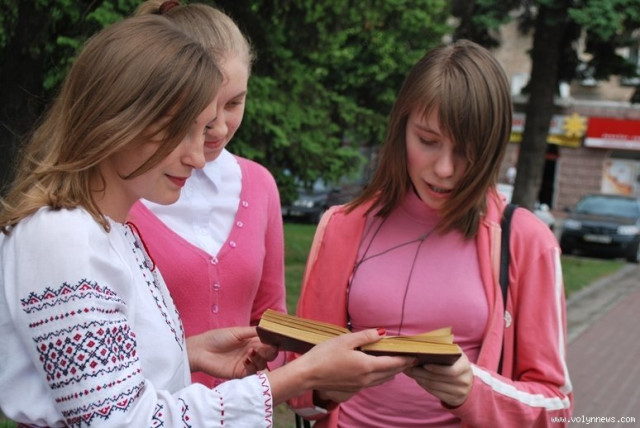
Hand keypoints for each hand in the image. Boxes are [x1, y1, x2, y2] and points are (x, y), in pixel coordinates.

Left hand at [186, 326, 277, 379]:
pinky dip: (253, 367)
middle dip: (270, 352)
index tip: (278, 341)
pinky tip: (246, 360)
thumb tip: (269, 329)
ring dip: (261, 359)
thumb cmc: (217, 338)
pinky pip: (253, 373)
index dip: (274, 343)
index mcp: (252, 342)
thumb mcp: (237, 331)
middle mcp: (252, 353)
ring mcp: (247, 364)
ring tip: (251, 352)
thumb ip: (253, 331)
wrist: (200, 350)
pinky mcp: (240, 374)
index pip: (269, 344)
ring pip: (263, 365)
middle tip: (268, 348)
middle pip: (269, 355)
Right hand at [267, 328, 415, 404]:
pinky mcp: (353, 388)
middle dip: (402, 366)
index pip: (393, 363)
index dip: (406, 359)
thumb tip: (382, 333)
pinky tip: (379, 370)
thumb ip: (366, 336)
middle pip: (391, 373)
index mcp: (367, 366)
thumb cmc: (324, 355)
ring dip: (392, 372)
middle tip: (411, 358)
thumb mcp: (345, 340)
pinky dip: (382, 376)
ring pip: (383, 379)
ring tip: (399, 363)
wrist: (307, 375)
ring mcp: (360, 385)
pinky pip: (373, 382)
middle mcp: (366, 378)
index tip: (416, 355)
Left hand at [403, 351, 472, 406]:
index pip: (451, 370)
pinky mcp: (453, 399)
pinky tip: (417, 379)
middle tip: (407, 366)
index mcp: (464, 365)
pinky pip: (434, 392)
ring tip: (409, 371)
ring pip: (433, 386)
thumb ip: (441, 348)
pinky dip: (424, 385)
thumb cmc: (455, 363)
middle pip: (437, 378)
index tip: (423, 364)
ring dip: (419, 378)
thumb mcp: (453, 354)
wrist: (467, 382)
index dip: (436, 368)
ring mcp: (460, 391)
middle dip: (420, 372)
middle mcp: (464, 379)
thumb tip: (420, 346)